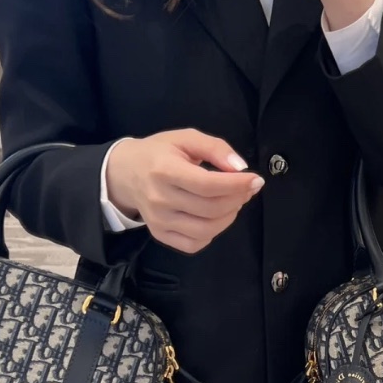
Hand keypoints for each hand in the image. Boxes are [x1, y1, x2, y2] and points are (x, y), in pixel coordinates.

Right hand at [105, 131, 263, 254]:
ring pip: (206, 229)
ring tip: (234, 201)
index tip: (256, 180)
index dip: (237, 185)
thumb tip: (241, 168)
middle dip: (238, 199)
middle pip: (211, 209)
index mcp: (164, 170)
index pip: (208, 185)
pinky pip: (195, 244)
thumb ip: (216, 148)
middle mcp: (159, 199)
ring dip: (230, 216)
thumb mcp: (186, 138)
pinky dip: (213, 232)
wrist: (126, 172)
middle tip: (246, 188)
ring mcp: (159, 221)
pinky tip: (215, 216)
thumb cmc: (160, 153)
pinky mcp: (160, 235)